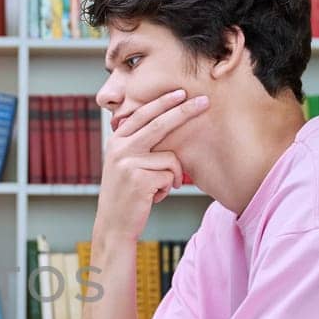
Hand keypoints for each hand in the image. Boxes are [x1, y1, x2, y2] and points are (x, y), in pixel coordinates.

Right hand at [97, 88, 209, 238]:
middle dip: (184, 111)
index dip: (163, 102)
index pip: (142, 114)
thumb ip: (138, 145)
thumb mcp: (125, 165)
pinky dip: (167, 189)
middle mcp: (119, 148)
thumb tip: (167, 122)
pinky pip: (170, 176)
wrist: (114, 225)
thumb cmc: (126, 195)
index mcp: (116, 141)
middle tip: (204, 101)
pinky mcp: (139, 179)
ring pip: (170, 158)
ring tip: (158, 189)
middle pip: (159, 124)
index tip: (181, 93)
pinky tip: (153, 198)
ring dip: (172, 176)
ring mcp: (128, 163)